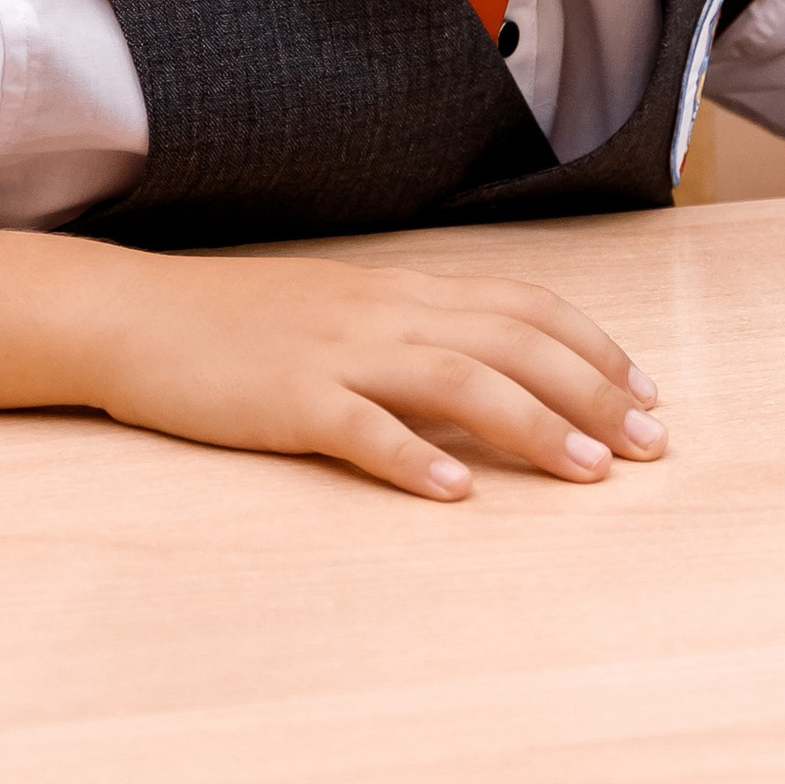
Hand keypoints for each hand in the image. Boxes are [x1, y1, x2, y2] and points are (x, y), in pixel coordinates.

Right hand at [108, 251, 668, 501]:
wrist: (134, 316)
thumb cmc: (240, 325)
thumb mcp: (342, 313)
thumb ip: (414, 336)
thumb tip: (492, 378)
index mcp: (402, 291)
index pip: (525, 306)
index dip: (596, 349)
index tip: (647, 395)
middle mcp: (384, 314)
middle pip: (514, 342)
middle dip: (594, 393)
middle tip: (650, 446)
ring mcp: (336, 353)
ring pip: (458, 380)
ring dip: (533, 425)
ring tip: (587, 472)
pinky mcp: (288, 398)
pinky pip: (361, 428)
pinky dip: (414, 458)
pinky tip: (456, 493)